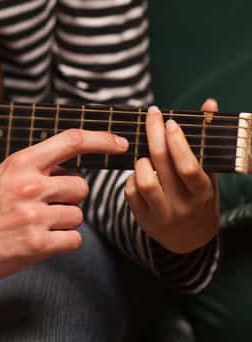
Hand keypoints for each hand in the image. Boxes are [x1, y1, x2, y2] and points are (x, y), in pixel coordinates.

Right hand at [0, 129, 127, 288]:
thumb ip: (32, 169)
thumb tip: (68, 165)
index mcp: (19, 164)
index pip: (70, 141)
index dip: (101, 139)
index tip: (120, 143)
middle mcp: (28, 186)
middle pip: (81, 186)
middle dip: (70, 198)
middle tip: (44, 207)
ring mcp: (33, 216)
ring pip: (78, 215)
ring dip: (64, 223)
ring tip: (34, 226)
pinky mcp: (37, 244)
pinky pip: (73, 240)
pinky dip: (61, 243)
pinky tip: (37, 242)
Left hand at [124, 101, 219, 253]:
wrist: (190, 238)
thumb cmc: (198, 195)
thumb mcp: (208, 172)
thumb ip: (206, 139)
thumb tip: (210, 103)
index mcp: (202, 192)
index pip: (189, 167)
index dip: (177, 143)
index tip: (170, 122)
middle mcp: (183, 205)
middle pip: (162, 166)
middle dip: (154, 135)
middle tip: (151, 114)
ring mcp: (162, 214)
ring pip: (144, 181)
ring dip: (140, 161)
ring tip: (145, 154)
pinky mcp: (143, 220)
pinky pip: (130, 192)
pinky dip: (132, 178)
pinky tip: (140, 173)